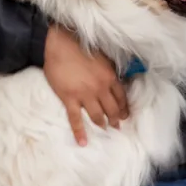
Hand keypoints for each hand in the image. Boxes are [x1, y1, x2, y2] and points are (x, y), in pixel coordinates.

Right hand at [43, 25, 127, 145]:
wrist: (60, 43)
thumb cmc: (81, 46)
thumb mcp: (103, 57)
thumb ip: (110, 70)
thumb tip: (115, 79)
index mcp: (110, 77)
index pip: (121, 98)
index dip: (124, 108)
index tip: (125, 114)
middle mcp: (100, 89)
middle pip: (112, 110)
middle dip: (116, 119)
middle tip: (118, 126)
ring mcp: (85, 95)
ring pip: (98, 116)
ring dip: (103, 124)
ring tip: (105, 129)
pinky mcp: (69, 99)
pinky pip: (76, 119)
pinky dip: (80, 132)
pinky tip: (83, 142)